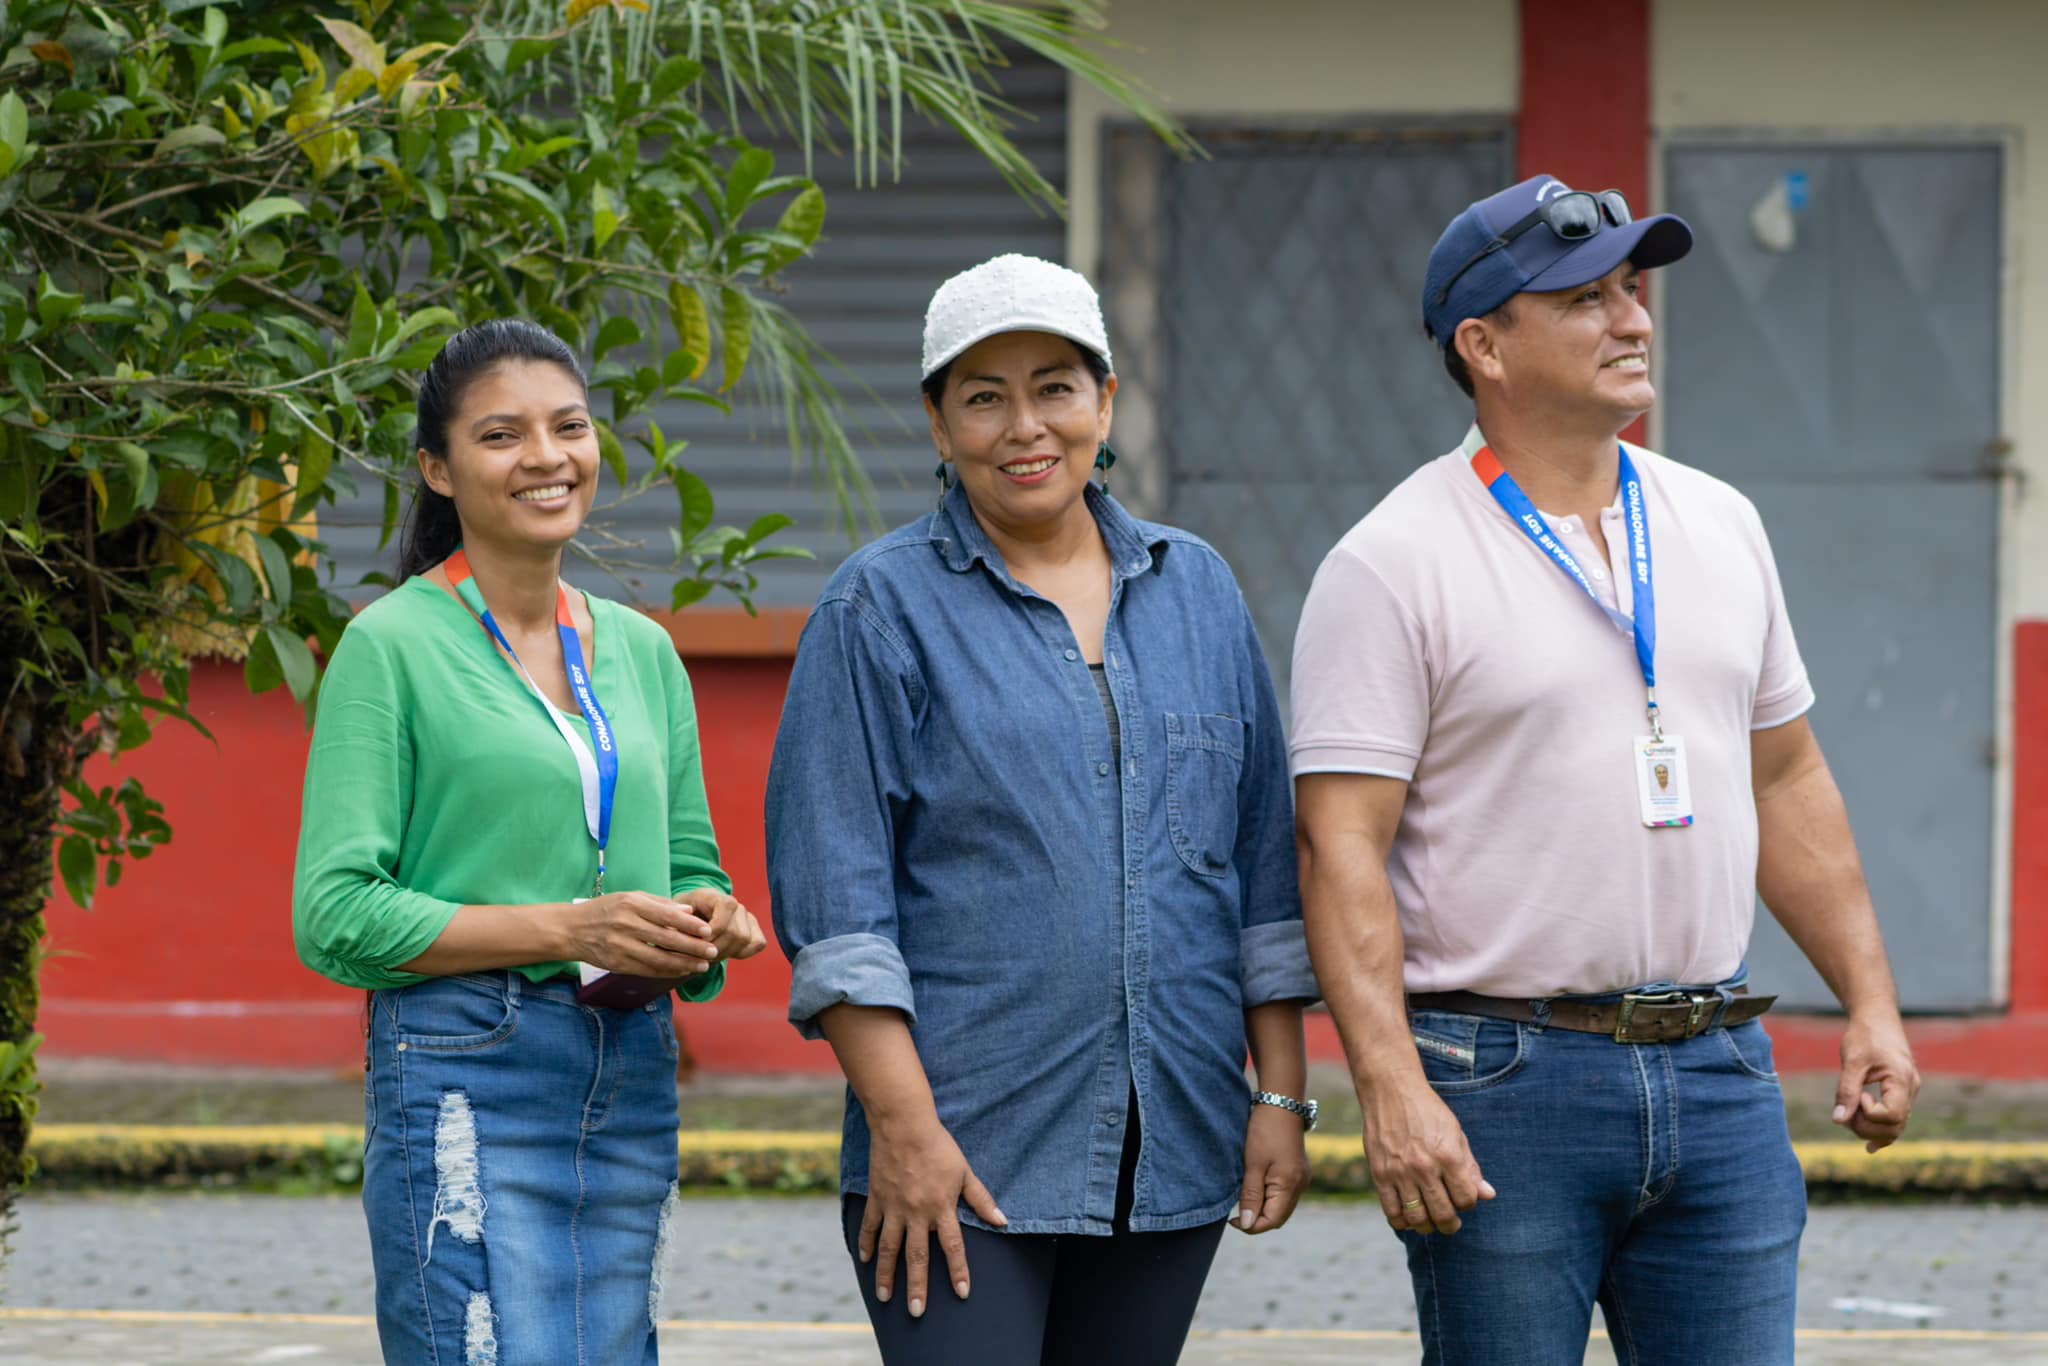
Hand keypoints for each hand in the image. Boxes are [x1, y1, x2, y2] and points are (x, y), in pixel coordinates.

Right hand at [565, 891, 719, 976]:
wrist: (571, 929)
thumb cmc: (606, 909)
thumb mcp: (630, 898)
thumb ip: (660, 904)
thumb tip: (690, 910)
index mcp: (631, 904)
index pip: (667, 915)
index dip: (689, 925)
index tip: (708, 931)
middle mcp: (625, 925)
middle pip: (666, 939)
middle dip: (692, 947)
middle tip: (713, 952)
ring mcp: (619, 946)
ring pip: (658, 958)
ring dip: (683, 964)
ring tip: (702, 965)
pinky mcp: (616, 964)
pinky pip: (647, 970)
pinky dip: (667, 972)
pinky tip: (681, 971)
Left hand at [677, 888, 767, 961]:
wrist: (690, 915)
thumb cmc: (678, 917)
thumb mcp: (671, 917)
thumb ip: (677, 922)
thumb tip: (681, 931)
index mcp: (715, 897)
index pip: (725, 913)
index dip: (712, 934)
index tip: (695, 945)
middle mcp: (735, 905)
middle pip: (736, 932)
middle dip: (717, 949)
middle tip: (698, 958)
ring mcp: (747, 916)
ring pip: (746, 940)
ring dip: (726, 953)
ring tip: (708, 958)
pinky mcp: (753, 928)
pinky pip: (757, 943)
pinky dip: (743, 953)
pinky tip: (724, 954)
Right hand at [859, 1115, 1005, 1317]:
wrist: (904, 1124)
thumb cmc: (939, 1146)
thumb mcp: (965, 1171)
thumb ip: (981, 1199)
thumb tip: (1002, 1221)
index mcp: (941, 1207)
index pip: (953, 1247)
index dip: (959, 1271)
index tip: (962, 1293)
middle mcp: (917, 1213)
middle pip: (918, 1257)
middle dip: (918, 1287)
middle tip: (916, 1312)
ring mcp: (894, 1207)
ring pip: (890, 1248)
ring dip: (887, 1275)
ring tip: (886, 1297)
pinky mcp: (877, 1198)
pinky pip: (871, 1226)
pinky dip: (866, 1244)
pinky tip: (865, 1261)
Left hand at [1234, 1103, 1309, 1233]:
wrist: (1281, 1104)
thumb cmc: (1265, 1132)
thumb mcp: (1253, 1164)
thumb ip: (1250, 1196)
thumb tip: (1247, 1224)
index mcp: (1290, 1186)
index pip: (1272, 1221)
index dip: (1252, 1226)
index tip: (1233, 1220)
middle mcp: (1300, 1186)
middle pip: (1278, 1217)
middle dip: (1257, 1219)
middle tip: (1236, 1212)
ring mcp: (1301, 1179)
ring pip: (1282, 1207)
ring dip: (1263, 1208)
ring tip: (1244, 1198)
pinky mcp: (1298, 1172)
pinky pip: (1284, 1195)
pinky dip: (1270, 1197)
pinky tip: (1256, 1188)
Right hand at [1364, 1075, 1494, 1234]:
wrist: (1391, 1090)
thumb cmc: (1428, 1111)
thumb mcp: (1457, 1134)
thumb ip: (1471, 1168)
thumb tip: (1488, 1196)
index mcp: (1449, 1156)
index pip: (1467, 1200)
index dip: (1468, 1204)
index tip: (1463, 1199)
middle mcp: (1425, 1167)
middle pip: (1443, 1214)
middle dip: (1450, 1224)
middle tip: (1450, 1222)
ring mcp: (1400, 1172)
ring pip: (1417, 1218)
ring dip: (1426, 1227)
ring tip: (1429, 1222)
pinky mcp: (1380, 1174)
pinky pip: (1391, 1211)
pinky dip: (1401, 1221)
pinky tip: (1408, 1216)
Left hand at [1834, 1013, 1918, 1151]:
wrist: (1877, 1016)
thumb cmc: (1865, 1034)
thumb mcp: (1852, 1061)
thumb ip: (1846, 1091)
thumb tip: (1839, 1120)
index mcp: (1902, 1080)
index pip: (1892, 1116)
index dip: (1869, 1115)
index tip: (1857, 1097)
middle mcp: (1911, 1089)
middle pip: (1894, 1127)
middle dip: (1867, 1127)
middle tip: (1846, 1111)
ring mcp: (1908, 1092)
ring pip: (1895, 1126)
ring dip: (1871, 1129)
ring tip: (1849, 1117)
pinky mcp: (1901, 1092)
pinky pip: (1896, 1118)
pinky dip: (1882, 1130)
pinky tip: (1870, 1144)